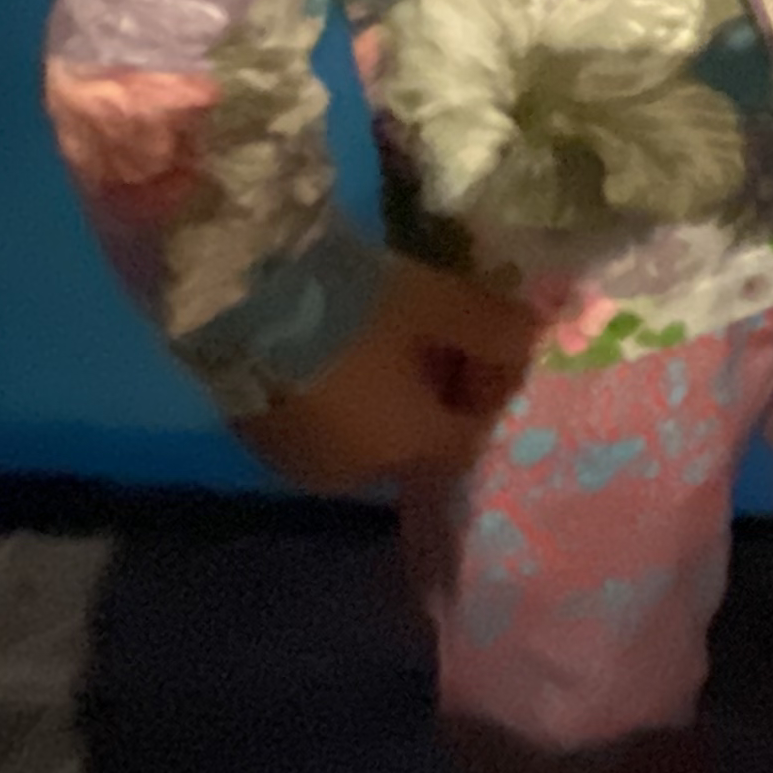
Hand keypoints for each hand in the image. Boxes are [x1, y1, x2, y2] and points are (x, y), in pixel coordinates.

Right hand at [230, 257, 540, 494]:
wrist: (238, 298)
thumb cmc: (354, 305)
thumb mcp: (439, 303)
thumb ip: (494, 327)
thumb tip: (534, 335)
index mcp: (406, 452)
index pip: (470, 436)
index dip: (491, 389)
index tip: (495, 340)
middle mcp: (353, 475)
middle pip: (417, 440)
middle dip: (439, 392)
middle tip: (445, 332)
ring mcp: (298, 462)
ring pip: (368, 435)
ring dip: (392, 395)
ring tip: (394, 333)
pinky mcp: (257, 438)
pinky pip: (323, 425)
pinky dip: (345, 395)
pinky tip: (341, 345)